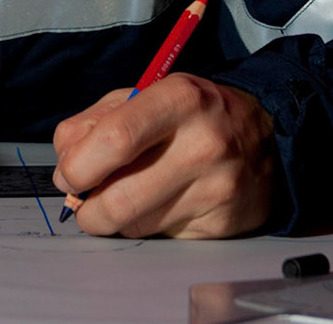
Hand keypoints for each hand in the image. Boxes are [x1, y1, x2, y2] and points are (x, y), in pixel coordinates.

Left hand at [51, 74, 275, 237]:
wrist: (267, 138)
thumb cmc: (193, 115)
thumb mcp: (146, 95)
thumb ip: (96, 122)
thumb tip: (65, 166)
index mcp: (180, 99)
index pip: (115, 139)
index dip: (79, 165)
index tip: (69, 174)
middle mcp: (203, 145)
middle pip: (119, 198)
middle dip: (86, 209)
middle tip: (82, 200)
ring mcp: (216, 189)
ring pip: (134, 225)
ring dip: (114, 217)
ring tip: (125, 194)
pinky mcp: (220, 225)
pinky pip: (159, 236)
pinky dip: (145, 225)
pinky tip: (159, 202)